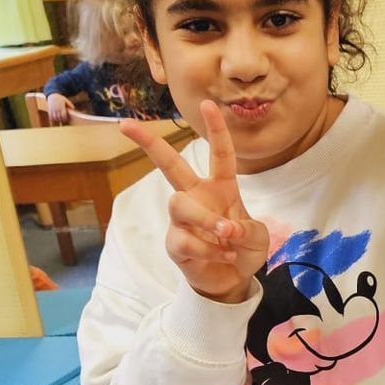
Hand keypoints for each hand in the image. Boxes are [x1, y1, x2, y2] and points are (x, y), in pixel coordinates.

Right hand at [44, 93, 74, 124]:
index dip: (65, 119)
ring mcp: (53, 110)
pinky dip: (52, 119)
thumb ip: (70, 104)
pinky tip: (54, 120)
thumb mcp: (65, 100)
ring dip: (57, 120)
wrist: (52, 94)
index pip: (63, 115)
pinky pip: (50, 117)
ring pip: (54, 118)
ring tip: (59, 120)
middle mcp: (57, 109)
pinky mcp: (49, 110)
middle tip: (63, 121)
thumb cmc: (60, 98)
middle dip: (61, 120)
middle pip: (59, 117)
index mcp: (61, 107)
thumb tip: (74, 108)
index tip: (66, 119)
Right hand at [122, 101, 269, 304]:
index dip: (216, 129)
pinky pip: (184, 239)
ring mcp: (182, 219)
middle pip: (170, 165)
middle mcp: (197, 196)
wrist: (231, 281)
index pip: (220, 154)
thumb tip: (225, 230)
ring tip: (227, 236)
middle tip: (126, 126)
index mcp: (221, 187)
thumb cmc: (243, 250)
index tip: (208, 103)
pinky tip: (224, 256)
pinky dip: (208, 249)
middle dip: (149, 144)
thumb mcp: (258, 238)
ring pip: (179, 204)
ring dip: (206, 220)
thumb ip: (247, 229)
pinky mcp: (174, 242)